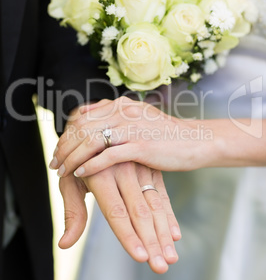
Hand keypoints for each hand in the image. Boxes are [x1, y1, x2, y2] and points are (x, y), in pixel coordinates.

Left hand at [50, 97, 265, 178]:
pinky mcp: (141, 146)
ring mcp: (133, 127)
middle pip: (83, 128)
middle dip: (65, 146)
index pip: (84, 116)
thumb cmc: (166, 135)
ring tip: (62, 171)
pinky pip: (107, 156)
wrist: (196, 140)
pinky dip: (90, 165)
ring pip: (91, 141)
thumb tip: (90, 120)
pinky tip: (81, 175)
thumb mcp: (139, 119)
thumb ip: (116, 117)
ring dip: (73, 157)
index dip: (67, 133)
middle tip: (55, 162)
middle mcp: (124, 111)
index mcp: (122, 104)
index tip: (60, 148)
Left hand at [59, 162, 180, 273]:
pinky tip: (174, 235)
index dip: (128, 236)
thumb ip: (73, 212)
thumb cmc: (79, 161)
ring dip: (163, 233)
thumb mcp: (70, 182)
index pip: (116, 212)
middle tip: (162, 267)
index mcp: (100, 175)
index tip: (140, 257)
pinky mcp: (150, 167)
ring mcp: (139, 167)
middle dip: (151, 241)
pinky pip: (161, 194)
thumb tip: (65, 245)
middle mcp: (122, 170)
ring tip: (171, 257)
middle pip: (139, 212)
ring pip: (154, 204)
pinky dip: (168, 215)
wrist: (96, 127)